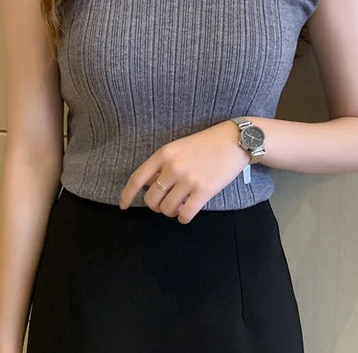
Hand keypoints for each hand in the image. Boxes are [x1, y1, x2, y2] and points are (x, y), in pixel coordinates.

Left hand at [118, 120, 250, 223]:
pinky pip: (185, 214)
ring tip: (179, 205)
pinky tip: (187, 212)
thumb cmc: (206, 143)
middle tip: (165, 202)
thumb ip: (162, 164)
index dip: (127, 195)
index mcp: (164, 154)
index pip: (137, 178)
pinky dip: (183, 217)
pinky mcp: (204, 191)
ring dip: (171, 211)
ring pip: (167, 209)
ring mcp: (188, 180)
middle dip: (156, 206)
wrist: (234, 140)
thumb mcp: (178, 147)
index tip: (123, 206)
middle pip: (151, 199)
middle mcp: (173, 167)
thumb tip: (149, 186)